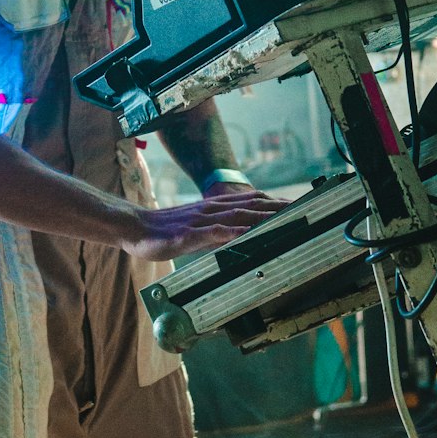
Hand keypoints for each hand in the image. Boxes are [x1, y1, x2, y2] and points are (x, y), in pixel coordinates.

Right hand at [122, 187, 289, 263]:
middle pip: (250, 205)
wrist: (134, 227)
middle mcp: (211, 211)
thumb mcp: (195, 228)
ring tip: (284, 215)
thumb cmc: (163, 231)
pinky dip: (234, 231)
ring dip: (262, 215)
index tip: (295, 204)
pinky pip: (215, 232)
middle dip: (276, 206)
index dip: (273, 202)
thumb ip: (216, 230)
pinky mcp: (189, 234)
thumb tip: (236, 235)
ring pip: (237, 215)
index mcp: (213, 209)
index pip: (249, 202)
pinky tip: (248, 232)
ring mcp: (200, 221)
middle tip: (302, 207)